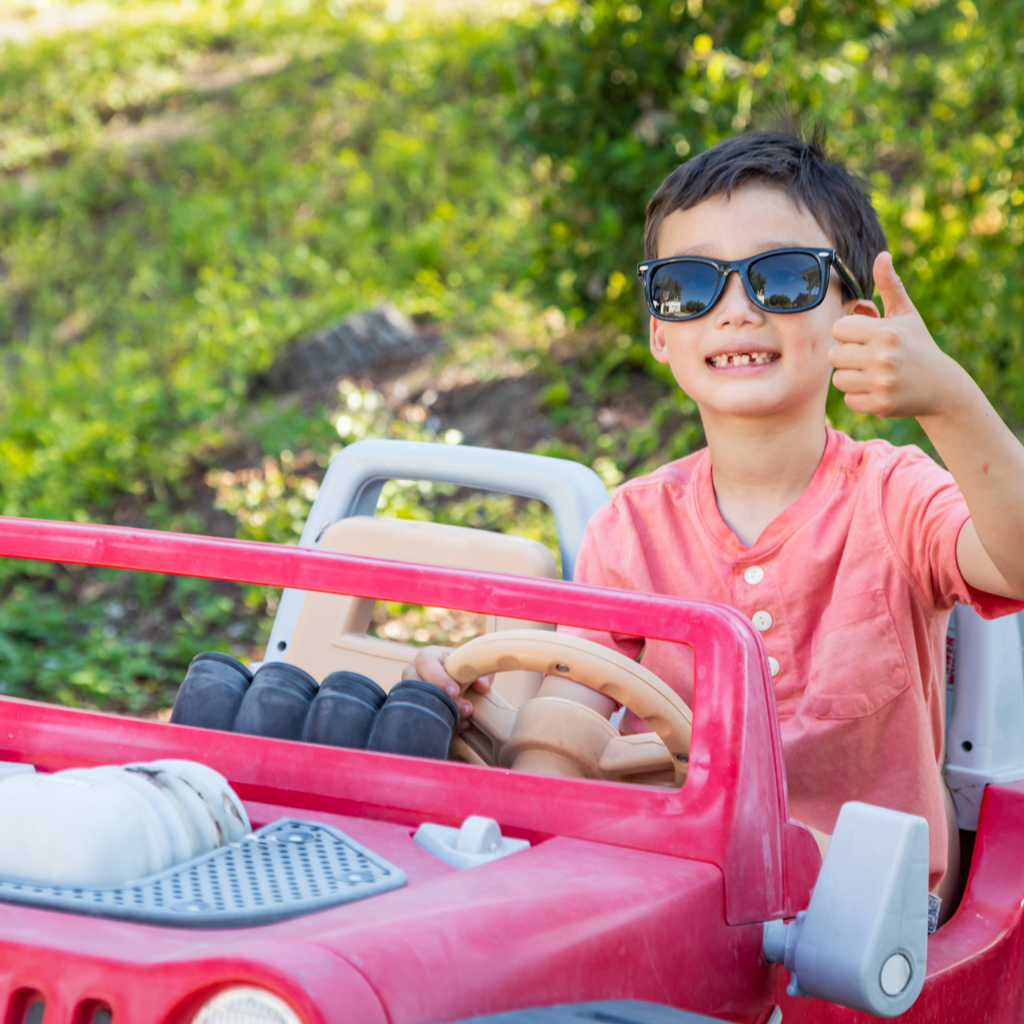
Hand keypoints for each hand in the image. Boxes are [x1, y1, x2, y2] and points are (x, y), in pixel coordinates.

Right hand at [402, 644, 493, 725]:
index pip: (425, 663)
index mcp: (427, 657)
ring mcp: (411, 692)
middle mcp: (414, 673)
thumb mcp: (472, 666)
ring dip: (444, 713)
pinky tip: (461, 725)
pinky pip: (422, 718)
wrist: (455, 681)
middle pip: (418, 686)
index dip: (438, 678)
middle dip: (442, 700)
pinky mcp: (414, 708)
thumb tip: (481, 686)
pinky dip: (443, 724)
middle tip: (465, 708)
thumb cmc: (461, 669)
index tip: (456, 691)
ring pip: (418, 704)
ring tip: (466, 716)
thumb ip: (482, 673)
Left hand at [829, 252, 965, 417]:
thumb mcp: (906, 314)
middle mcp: (883, 357)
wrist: (941, 386)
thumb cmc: (917, 345)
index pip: (838, 330)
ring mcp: (882, 383)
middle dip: (846, 355)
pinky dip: (859, 396)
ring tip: (871, 373)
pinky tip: (877, 389)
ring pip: (838, 379)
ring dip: (851, 377)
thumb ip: (890, 285)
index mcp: (886, 332)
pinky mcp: (880, 404)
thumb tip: (881, 255)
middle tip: (866, 357)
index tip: (863, 337)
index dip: (848, 333)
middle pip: (833, 355)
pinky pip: (849, 399)